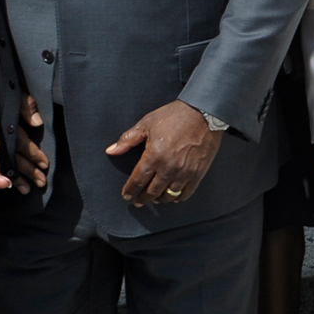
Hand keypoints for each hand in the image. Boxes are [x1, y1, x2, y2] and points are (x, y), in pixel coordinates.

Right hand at [12, 90, 49, 192]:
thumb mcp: (16, 95)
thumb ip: (27, 106)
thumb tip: (37, 123)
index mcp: (10, 128)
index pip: (25, 144)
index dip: (35, 154)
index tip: (45, 164)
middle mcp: (3, 139)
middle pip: (18, 158)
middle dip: (30, 171)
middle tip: (41, 182)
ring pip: (8, 164)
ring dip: (19, 178)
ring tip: (27, 190)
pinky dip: (6, 175)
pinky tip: (11, 184)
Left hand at [108, 100, 222, 207]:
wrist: (202, 112)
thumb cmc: (174, 116)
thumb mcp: (146, 124)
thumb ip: (128, 139)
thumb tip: (111, 151)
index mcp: (153, 156)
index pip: (137, 180)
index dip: (130, 190)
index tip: (126, 195)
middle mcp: (168, 168)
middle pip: (152, 192)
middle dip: (143, 199)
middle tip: (138, 201)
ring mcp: (184, 172)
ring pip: (168, 195)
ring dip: (160, 199)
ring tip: (155, 199)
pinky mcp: (198, 173)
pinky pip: (186, 193)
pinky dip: (178, 198)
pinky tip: (174, 197)